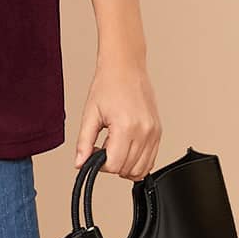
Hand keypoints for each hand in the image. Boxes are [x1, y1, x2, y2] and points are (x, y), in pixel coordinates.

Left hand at [73, 56, 161, 178]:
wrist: (125, 68)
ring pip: (142, 169)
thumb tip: (80, 163)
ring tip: (115, 147)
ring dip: (126, 166)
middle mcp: (144, 131)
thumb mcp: (90, 114)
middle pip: (128, 169)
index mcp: (126, 127)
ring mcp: (154, 132)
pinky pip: (151, 159)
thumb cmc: (109, 85)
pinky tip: (126, 148)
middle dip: (112, 165)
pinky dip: (138, 161)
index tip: (96, 153)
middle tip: (103, 148)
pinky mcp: (158, 132)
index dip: (101, 165)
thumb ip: (84, 142)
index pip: (115, 165)